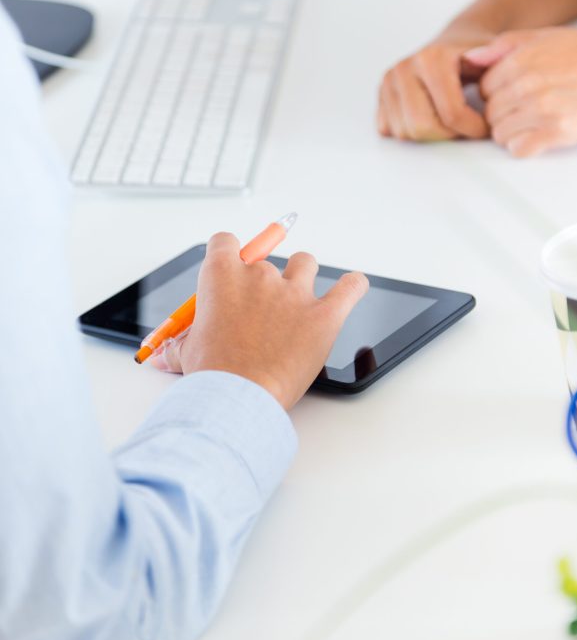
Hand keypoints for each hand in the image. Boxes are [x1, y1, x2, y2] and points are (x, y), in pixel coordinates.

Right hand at [150, 233, 368, 409]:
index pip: (226, 242)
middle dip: (264, 282)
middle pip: (266, 259)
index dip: (229, 255)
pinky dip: (353, 286)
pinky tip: (352, 287)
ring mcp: (294, 293)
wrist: (238, 398)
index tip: (232, 271)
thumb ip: (178, 346)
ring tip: (297, 302)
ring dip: (301, 278)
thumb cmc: (212, 374)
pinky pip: (350, 287)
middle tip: (260, 315)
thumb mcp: (187, 353)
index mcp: (222, 275)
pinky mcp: (324, 314)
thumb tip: (160, 356)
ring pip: (304, 264)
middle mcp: (259, 275)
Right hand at [377, 31, 491, 141]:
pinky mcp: (380, 96)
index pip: (451, 113)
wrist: (453, 43)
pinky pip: (391, 130)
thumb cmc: (474, 56)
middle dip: (448, 135)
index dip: (472, 128)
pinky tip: (429, 118)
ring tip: (449, 122)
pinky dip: (411, 132)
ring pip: (406, 132)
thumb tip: (498, 84)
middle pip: (422, 127)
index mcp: (431, 58)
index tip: (486, 127)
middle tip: (466, 128)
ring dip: (430, 135)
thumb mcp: (494, 57)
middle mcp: (403, 68)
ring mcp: (388, 82)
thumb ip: (500, 70)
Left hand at [464, 28, 576, 156]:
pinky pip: (518, 149)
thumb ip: (505, 45)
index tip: (513, 93)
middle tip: (526, 110)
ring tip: (534, 122)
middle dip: (503, 114)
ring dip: (513, 132)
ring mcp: (542, 110)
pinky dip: (525, 146)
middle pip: (490, 113)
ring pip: (500, 134)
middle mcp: (529, 85)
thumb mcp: (548, 37)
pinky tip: (539, 136)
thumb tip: (470, 58)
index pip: (484, 88)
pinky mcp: (556, 132)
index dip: (496, 93)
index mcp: (523, 60)